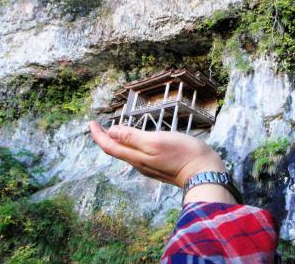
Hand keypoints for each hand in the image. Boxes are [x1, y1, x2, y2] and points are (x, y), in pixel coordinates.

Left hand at [89, 121, 226, 187]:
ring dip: (117, 141)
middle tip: (98, 125)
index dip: (98, 134)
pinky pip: (137, 154)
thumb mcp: (155, 142)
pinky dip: (129, 144)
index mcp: (136, 157)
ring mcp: (149, 166)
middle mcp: (139, 163)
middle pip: (116, 150)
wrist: (203, 172)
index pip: (110, 146)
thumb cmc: (182, 154)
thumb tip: (112, 132)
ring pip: (126, 152)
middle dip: (105, 138)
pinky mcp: (158, 165)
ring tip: (113, 130)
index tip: (91, 122)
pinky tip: (134, 139)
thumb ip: (133, 137)